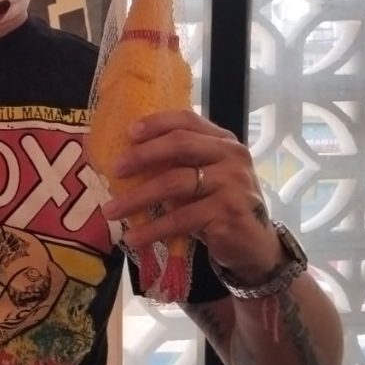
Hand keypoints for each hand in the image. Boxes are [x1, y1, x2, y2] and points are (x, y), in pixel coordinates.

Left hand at [100, 110, 282, 277]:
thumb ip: (175, 165)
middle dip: (142, 155)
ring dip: (137, 198)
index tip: (128, 133)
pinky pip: (181, 218)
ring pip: (175, 183)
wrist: (253, 243)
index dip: (156, 123)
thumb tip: (125, 161)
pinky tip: (134, 238)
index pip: (187, 120)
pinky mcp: (228, 212)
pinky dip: (153, 229)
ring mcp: (233, 183)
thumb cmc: (218, 205)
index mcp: (222, 141)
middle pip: (180, 144)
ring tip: (111, 211)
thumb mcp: (200, 178)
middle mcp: (231, 156)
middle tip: (114, 170)